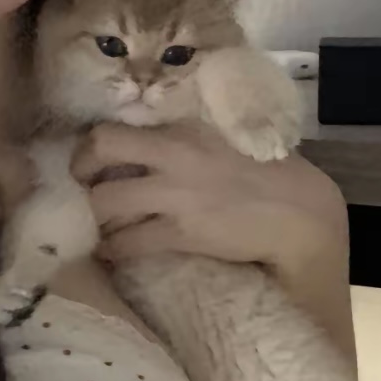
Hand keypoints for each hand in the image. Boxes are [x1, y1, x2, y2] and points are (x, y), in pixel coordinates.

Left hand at [70, 122, 347, 285]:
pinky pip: (128, 242)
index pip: (114, 128)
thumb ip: (186, 134)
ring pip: (105, 202)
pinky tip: (113, 252)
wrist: (298, 213)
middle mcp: (174, 155)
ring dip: (96, 215)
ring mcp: (176, 195)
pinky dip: (113, 249)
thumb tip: (145, 140)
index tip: (89, 158)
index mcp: (183, 128)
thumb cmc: (267, 171)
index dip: (90, 145)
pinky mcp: (183, 233)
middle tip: (84, 189)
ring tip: (100, 224)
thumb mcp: (225, 135)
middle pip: (99, 153)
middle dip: (82, 175)